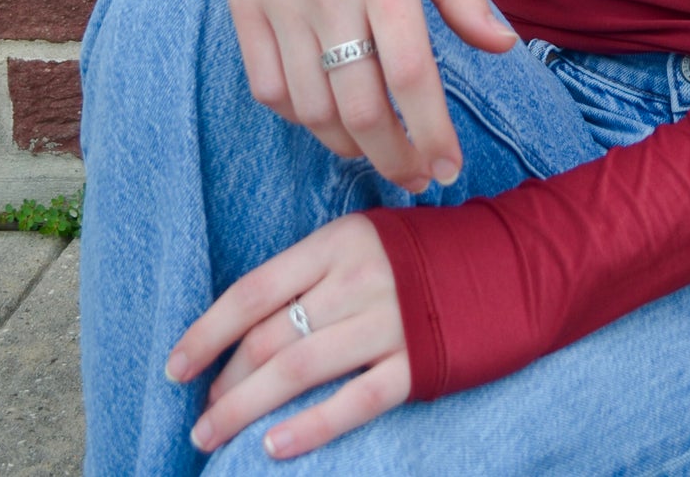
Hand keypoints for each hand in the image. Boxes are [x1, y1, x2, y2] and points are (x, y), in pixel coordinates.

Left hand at [166, 215, 408, 460]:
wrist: (514, 262)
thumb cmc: (428, 254)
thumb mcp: (368, 242)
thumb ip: (317, 274)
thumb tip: (252, 326)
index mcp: (338, 242)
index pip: (254, 292)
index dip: (208, 333)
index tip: (175, 367)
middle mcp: (357, 279)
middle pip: (270, 338)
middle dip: (224, 382)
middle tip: (200, 415)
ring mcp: (390, 321)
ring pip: (298, 372)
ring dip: (245, 409)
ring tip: (212, 435)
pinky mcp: (418, 361)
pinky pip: (354, 401)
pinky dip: (311, 428)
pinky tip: (275, 447)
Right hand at [226, 0, 518, 192]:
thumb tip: (504, 46)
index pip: (411, 73)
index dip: (431, 132)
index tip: (448, 168)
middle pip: (360, 107)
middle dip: (394, 158)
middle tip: (417, 177)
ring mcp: (281, 5)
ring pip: (312, 110)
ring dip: (349, 147)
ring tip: (378, 151)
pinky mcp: (245, 10)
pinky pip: (270, 90)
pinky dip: (300, 117)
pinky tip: (327, 116)